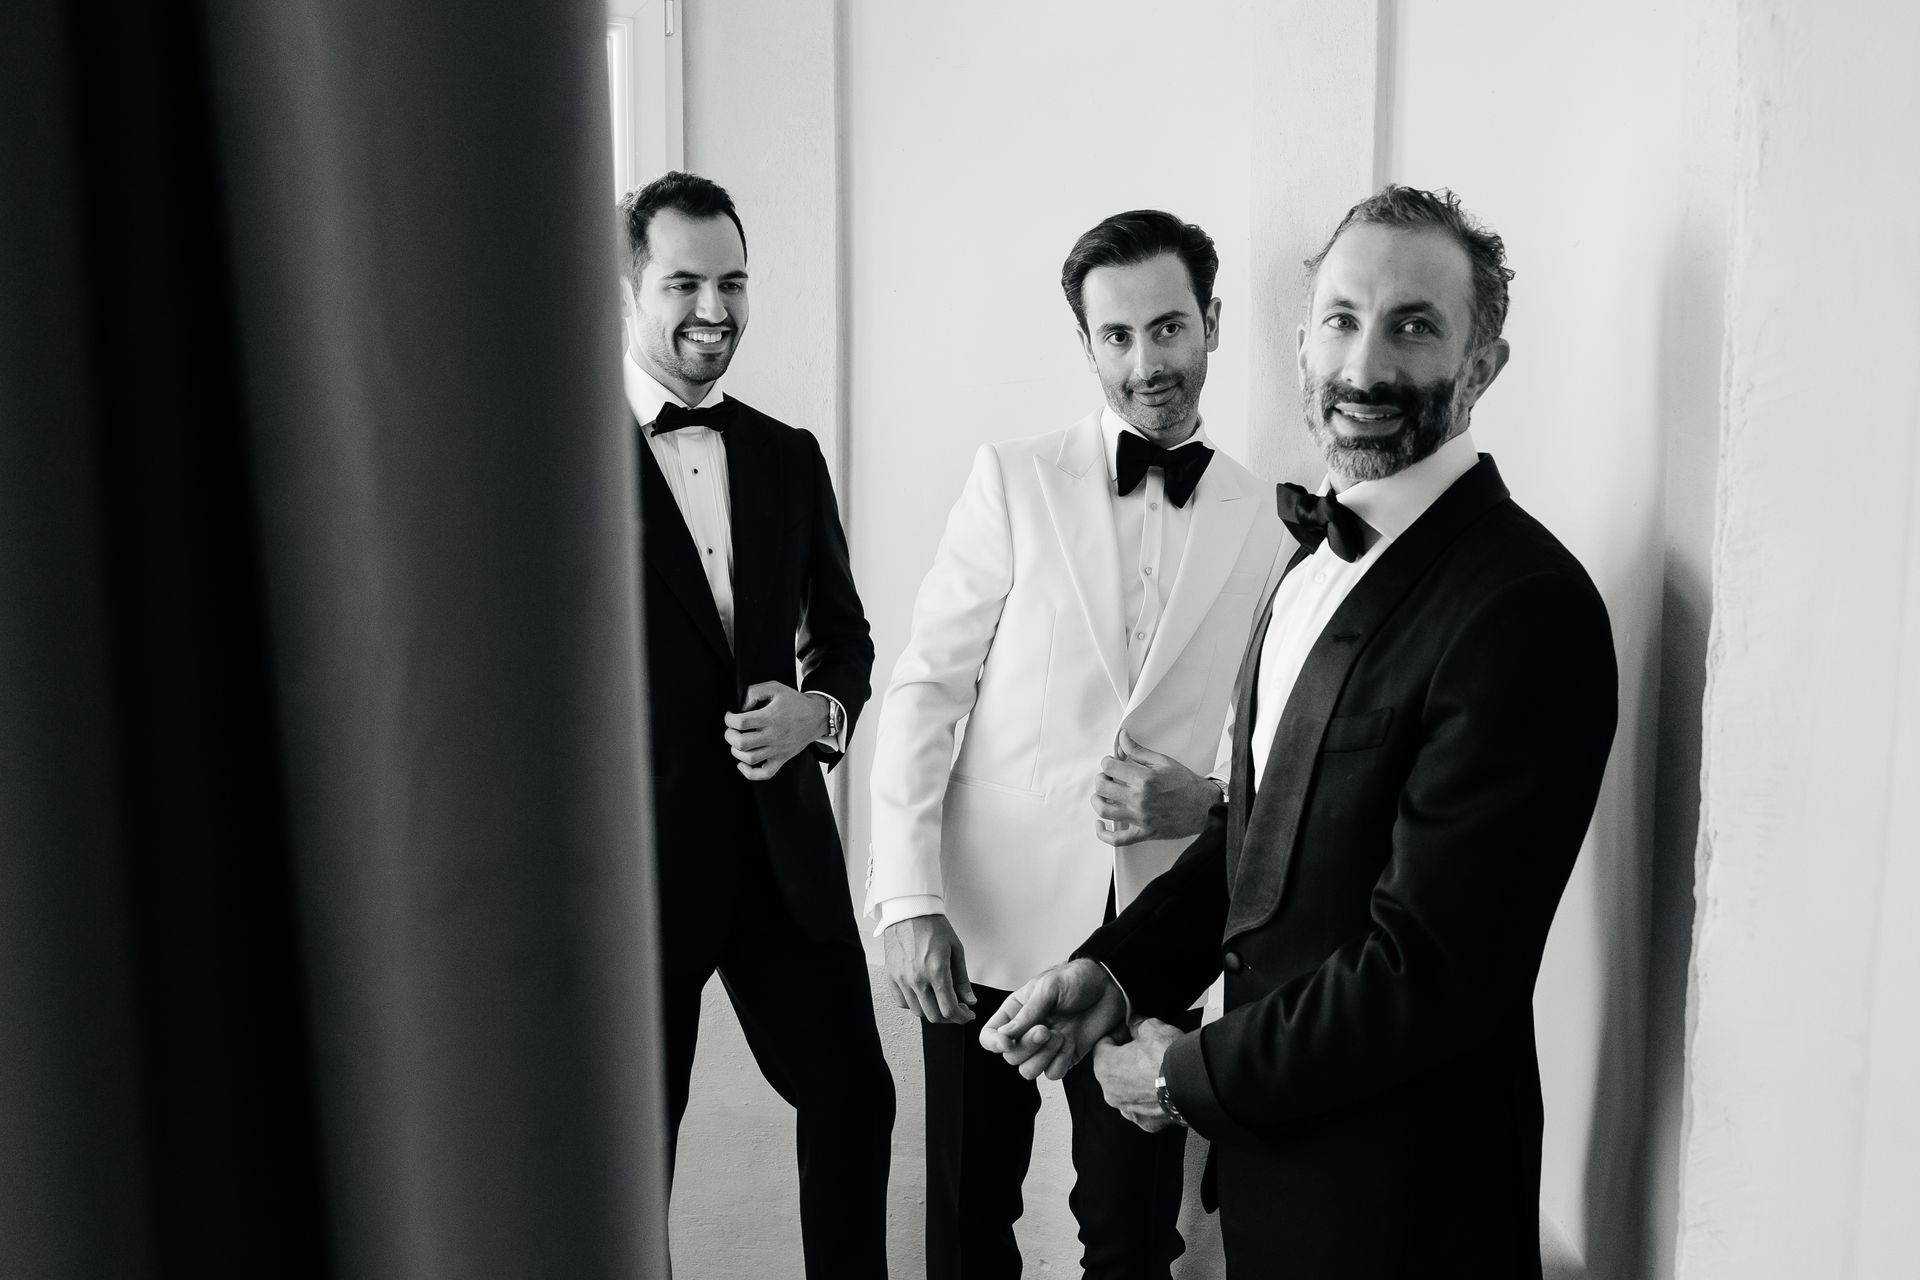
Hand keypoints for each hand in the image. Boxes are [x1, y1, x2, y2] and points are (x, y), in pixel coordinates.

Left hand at [723, 682, 829, 779]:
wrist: (817, 717)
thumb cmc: (795, 702)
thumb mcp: (775, 687)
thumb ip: (755, 691)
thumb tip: (742, 706)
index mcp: (770, 717)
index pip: (741, 722)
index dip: (729, 719)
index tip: (730, 716)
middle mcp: (773, 735)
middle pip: (741, 743)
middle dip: (730, 736)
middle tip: (732, 730)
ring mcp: (777, 750)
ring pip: (749, 758)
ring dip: (736, 751)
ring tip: (737, 742)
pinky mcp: (782, 759)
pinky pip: (764, 774)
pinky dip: (749, 772)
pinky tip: (743, 763)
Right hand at [882, 914, 977, 1024]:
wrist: (909, 911)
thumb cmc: (933, 926)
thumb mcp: (956, 950)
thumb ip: (962, 979)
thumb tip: (969, 1001)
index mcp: (936, 971)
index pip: (949, 1009)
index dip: (961, 1017)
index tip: (967, 1014)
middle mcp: (917, 979)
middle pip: (934, 1016)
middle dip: (949, 1018)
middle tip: (957, 1009)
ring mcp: (902, 979)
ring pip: (918, 1012)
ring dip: (932, 1012)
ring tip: (940, 1001)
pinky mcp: (891, 977)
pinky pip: (902, 1002)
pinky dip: (914, 1004)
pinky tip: (923, 995)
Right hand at [978, 958, 1126, 1081]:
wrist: (1110, 987)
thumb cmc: (1078, 979)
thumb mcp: (1049, 988)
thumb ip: (1027, 1013)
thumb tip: (1004, 1035)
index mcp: (1016, 1012)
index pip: (989, 1036)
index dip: (993, 1043)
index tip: (1007, 1042)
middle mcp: (1026, 1032)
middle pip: (1010, 1057)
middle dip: (1028, 1047)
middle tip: (1046, 1029)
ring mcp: (1045, 1047)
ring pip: (1028, 1071)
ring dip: (1044, 1057)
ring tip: (1061, 1036)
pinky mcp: (1065, 1057)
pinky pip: (1053, 1074)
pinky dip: (1061, 1062)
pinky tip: (1071, 1043)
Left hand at [1091, 731, 1222, 845]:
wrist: (1204, 807)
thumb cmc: (1186, 784)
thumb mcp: (1163, 762)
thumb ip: (1139, 751)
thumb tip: (1123, 738)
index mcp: (1144, 779)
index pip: (1110, 767)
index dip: (1107, 762)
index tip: (1111, 762)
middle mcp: (1139, 799)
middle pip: (1103, 787)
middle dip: (1101, 778)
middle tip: (1107, 777)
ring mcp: (1140, 818)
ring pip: (1104, 811)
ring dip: (1097, 800)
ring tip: (1102, 795)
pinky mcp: (1143, 833)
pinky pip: (1117, 839)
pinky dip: (1103, 834)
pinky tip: (1100, 825)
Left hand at [1092, 1016, 1183, 1131]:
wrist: (1194, 1084)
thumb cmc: (1167, 1055)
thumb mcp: (1150, 1027)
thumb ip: (1137, 1024)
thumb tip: (1135, 1024)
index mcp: (1104, 1067)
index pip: (1103, 1045)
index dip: (1118, 1034)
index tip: (1130, 1030)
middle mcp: (1110, 1093)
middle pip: (1114, 1071)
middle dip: (1126, 1059)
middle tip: (1145, 1049)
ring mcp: (1129, 1111)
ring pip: (1128, 1092)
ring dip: (1137, 1082)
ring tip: (1157, 1070)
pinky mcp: (1147, 1123)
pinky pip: (1144, 1107)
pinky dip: (1151, 1099)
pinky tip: (1164, 1089)